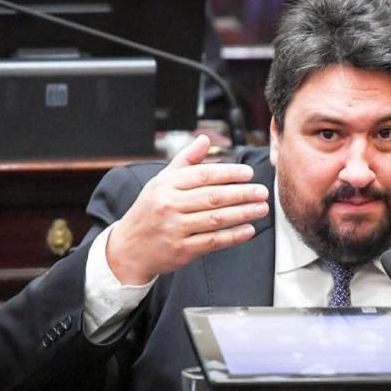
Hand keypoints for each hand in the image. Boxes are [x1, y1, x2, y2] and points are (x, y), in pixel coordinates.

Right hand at [107, 135, 269, 283]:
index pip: (203, 175)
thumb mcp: (161, 182)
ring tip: (261, 208)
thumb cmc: (149, 211)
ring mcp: (175, 229)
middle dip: (242, 193)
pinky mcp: (182, 250)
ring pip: (216, 219)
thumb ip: (186, 161)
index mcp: (166, 185)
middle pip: (213, 197)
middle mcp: (169, 206)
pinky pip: (213, 241)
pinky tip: (249, 230)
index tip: (248, 173)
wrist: (129, 248)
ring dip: (243, 213)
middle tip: (261, 191)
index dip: (228, 173)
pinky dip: (233, 236)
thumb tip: (204, 140)